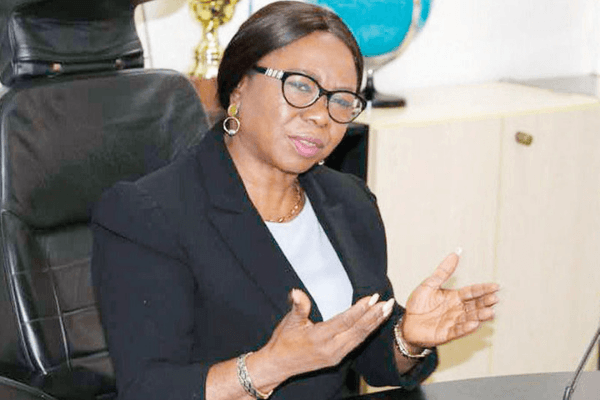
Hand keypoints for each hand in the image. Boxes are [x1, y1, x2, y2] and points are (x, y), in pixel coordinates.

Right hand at [260, 289, 394, 378]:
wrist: (278, 365)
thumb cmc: (283, 341)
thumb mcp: (288, 322)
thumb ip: (298, 306)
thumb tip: (297, 292)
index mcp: (319, 338)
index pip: (345, 322)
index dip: (360, 309)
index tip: (373, 298)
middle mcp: (331, 349)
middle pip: (358, 331)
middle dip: (375, 316)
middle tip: (387, 302)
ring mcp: (336, 355)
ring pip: (360, 338)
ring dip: (375, 323)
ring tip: (387, 310)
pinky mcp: (338, 357)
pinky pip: (357, 343)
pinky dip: (368, 331)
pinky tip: (376, 322)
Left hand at [402, 250, 499, 347]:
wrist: (406, 322)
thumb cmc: (418, 304)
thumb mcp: (429, 284)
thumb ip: (443, 271)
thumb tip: (454, 254)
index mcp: (454, 297)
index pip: (471, 292)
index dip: (483, 289)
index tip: (495, 286)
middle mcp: (457, 309)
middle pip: (474, 305)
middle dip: (485, 302)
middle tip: (495, 298)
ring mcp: (453, 322)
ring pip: (470, 318)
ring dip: (480, 315)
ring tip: (490, 312)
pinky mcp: (447, 333)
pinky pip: (458, 330)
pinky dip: (466, 328)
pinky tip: (474, 324)